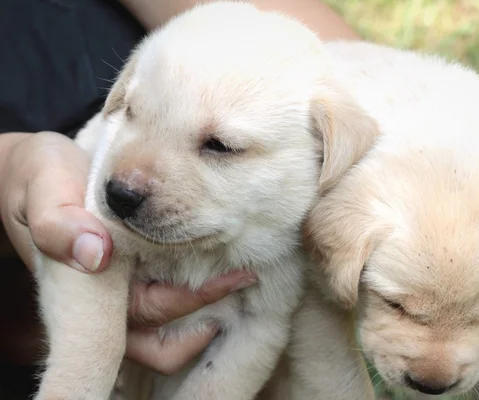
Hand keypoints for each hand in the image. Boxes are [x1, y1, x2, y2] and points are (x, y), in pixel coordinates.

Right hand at [0, 132, 257, 373]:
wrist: (38, 174)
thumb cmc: (42, 179)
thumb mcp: (43, 187)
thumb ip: (58, 219)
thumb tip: (95, 254)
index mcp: (91, 289)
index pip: (151, 314)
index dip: (195, 302)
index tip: (238, 275)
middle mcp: (110, 301)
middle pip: (164, 338)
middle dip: (207, 308)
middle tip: (246, 274)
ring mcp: (121, 293)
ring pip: (167, 328)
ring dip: (203, 306)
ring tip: (239, 273)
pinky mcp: (131, 276)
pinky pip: (167, 296)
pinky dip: (193, 288)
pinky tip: (217, 259)